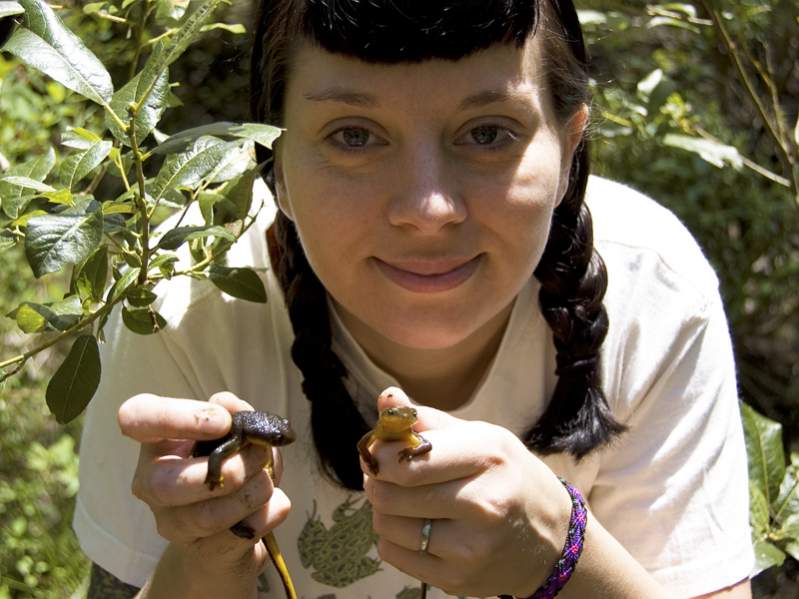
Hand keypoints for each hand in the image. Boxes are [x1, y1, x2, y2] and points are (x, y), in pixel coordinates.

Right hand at [117, 392, 291, 581]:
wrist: (230, 530)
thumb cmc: (232, 465)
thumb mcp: (237, 433)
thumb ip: (235, 415)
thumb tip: (230, 404)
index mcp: (155, 440)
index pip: (135, 418)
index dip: (176, 417)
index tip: (223, 421)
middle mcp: (152, 482)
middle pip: (163, 483)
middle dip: (226, 469)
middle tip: (260, 455)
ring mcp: (172, 522)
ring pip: (203, 516)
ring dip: (250, 494)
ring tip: (268, 480)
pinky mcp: (202, 552)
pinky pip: (235, 536)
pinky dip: (267, 515)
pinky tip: (277, 503)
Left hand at [361, 387, 571, 597]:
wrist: (553, 538)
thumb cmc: (509, 476)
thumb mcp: (481, 437)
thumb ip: (428, 420)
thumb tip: (386, 399)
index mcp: (487, 458)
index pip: (408, 462)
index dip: (379, 456)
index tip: (377, 451)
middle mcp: (482, 504)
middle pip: (391, 494)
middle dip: (376, 480)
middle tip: (383, 473)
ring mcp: (471, 548)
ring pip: (386, 525)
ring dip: (383, 508)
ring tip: (403, 498)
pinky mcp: (458, 579)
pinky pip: (394, 553)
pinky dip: (392, 536)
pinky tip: (414, 524)